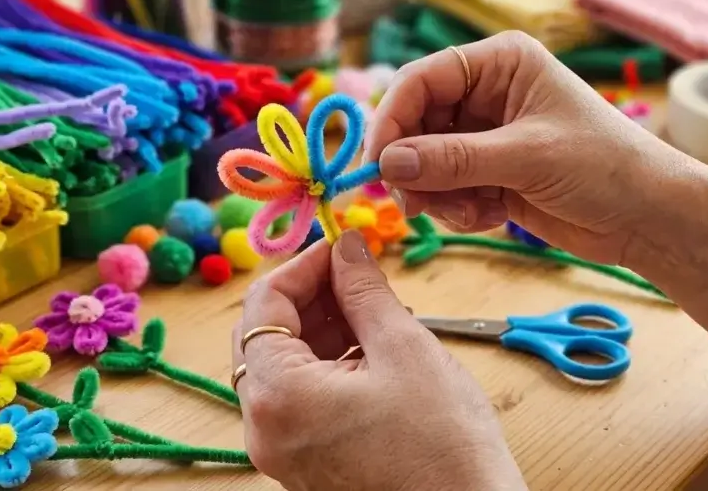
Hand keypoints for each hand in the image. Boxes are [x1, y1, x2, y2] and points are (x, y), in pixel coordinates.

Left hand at [232, 231, 525, 490]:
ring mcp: (282, 449)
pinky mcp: (304, 461)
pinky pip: (299, 396)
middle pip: (264, 335)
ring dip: (321, 327)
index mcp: (280, 396)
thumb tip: (347, 245)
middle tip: (357, 273)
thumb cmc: (443, 445)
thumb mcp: (404, 348)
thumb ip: (364, 289)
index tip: (341, 247)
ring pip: (282, 364)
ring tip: (374, 311)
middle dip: (309, 295)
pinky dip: (326, 363)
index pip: (263, 303)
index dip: (303, 265)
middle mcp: (266, 427)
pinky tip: (370, 347)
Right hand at [365, 31, 687, 264]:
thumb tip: (386, 164)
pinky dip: (456, 209)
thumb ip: (453, 160)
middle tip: (414, 205)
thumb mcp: (526, 157)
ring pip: (424, 162)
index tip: (376, 165)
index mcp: (499, 63)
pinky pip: (444, 189)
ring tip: (472, 211)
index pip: (421, 80)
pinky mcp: (488, 174)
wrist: (648, 218)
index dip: (392, 119)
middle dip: (414, 167)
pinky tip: (491, 216)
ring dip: (437, 194)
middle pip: (415, 124)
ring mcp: (485, 136)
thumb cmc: (604, 166)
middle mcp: (486, 94)